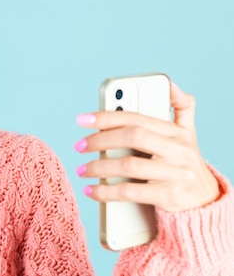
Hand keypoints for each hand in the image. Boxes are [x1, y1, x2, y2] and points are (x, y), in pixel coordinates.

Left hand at [75, 83, 218, 211]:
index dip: (107, 116)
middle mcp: (178, 150)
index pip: (136, 118)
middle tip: (79, 146)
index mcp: (176, 132)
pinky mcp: (169, 196)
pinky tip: (91, 191)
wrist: (207, 202)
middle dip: (100, 140)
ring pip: (128, 165)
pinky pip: (130, 192)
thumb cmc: (186, 164)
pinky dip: (106, 192)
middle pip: (132, 137)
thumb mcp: (188, 135)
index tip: (82, 119)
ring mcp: (175, 173)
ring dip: (99, 167)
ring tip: (82, 170)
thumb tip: (170, 84)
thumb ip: (181, 108)